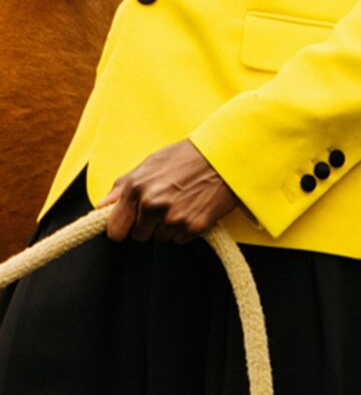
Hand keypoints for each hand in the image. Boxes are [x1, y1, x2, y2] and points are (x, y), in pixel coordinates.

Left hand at [102, 143, 243, 243]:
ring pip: (161, 238)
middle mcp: (152, 206)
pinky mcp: (194, 227)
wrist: (225, 156)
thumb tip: (101, 207)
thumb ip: (122, 187)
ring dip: (168, 227)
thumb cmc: (186, 157)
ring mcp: (173, 218)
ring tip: (182, 203)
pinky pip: (181, 239)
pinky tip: (193, 209)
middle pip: (139, 236)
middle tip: (164, 206)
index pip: (115, 229)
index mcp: (136, 189)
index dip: (121, 228)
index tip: (129, 224)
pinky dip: (186, 229)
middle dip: (148, 226)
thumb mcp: (149, 164)